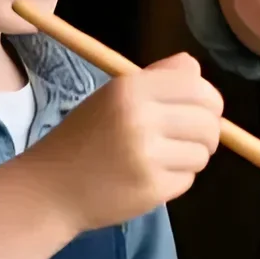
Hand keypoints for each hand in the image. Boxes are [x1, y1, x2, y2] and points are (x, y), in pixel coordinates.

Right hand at [15, 55, 221, 236]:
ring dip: (190, 157)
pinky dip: (176, 179)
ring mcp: (147, 156)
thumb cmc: (84, 138)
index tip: (201, 111)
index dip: (208, 101)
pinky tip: (150, 177)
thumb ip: (157, 79)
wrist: (51, 188)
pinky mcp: (152, 189)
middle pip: (208, 121)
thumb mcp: (113, 96)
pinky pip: (188, 179)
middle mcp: (141, 118)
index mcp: (131, 88)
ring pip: (202, 153)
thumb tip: (195, 69)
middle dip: (207, 132)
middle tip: (188, 139)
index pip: (197, 87)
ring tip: (162, 158)